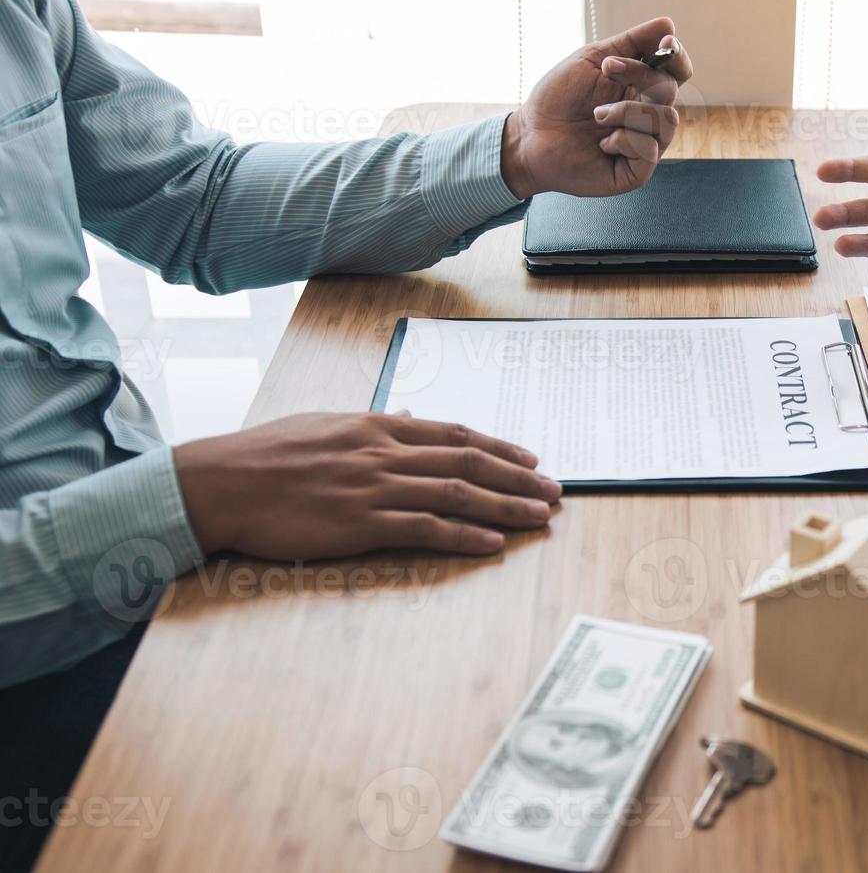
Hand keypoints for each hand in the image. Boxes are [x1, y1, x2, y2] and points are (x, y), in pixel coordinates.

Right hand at [174, 413, 562, 558]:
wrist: (221, 482)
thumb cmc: (267, 455)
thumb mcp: (326, 425)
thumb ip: (374, 426)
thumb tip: (407, 418)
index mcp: (378, 426)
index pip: (456, 435)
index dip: (500, 447)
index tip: (532, 458)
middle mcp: (385, 452)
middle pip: (469, 463)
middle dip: (519, 477)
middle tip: (554, 490)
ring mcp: (375, 488)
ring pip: (457, 495)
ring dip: (506, 506)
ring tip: (540, 517)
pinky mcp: (361, 524)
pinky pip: (425, 529)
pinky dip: (464, 535)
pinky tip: (493, 542)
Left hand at [500, 16, 693, 198]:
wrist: (531, 134)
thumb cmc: (559, 98)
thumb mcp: (592, 59)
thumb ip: (631, 43)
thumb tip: (668, 23)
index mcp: (641, 88)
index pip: (678, 72)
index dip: (678, 56)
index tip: (666, 41)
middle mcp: (649, 116)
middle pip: (670, 90)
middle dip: (639, 75)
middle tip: (605, 71)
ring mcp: (645, 145)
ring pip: (665, 120)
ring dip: (626, 111)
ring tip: (597, 115)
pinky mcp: (636, 171)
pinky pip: (649, 150)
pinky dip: (623, 140)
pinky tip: (602, 144)